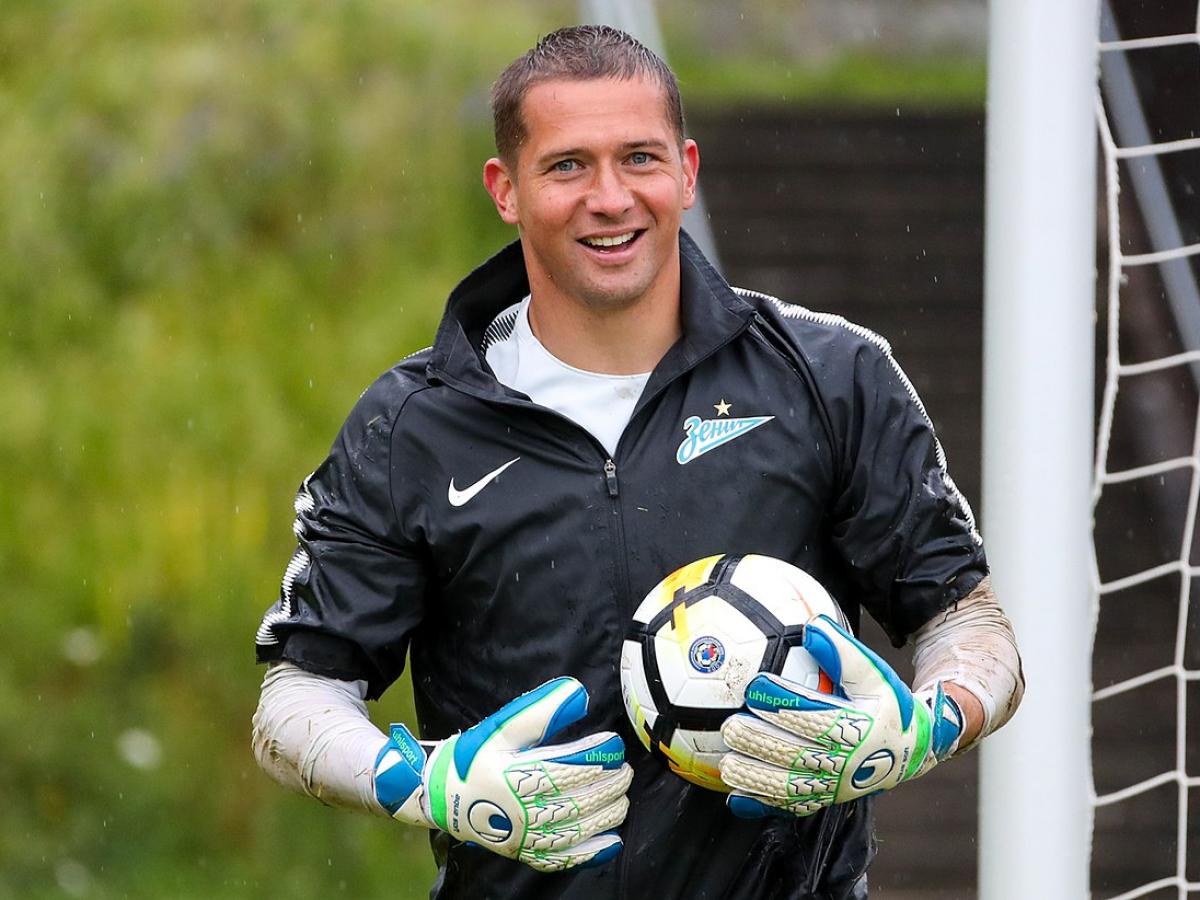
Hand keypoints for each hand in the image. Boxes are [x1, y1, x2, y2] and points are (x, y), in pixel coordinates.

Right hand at [373, 677, 631, 871]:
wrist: (440, 795)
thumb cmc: (473, 756)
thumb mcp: (501, 727)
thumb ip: (540, 710)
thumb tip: (578, 693)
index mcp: (515, 776)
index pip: (568, 768)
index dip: (596, 757)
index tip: (614, 745)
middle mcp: (522, 811)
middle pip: (577, 801)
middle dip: (608, 785)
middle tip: (625, 770)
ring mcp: (524, 837)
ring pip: (576, 831)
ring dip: (606, 815)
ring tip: (623, 798)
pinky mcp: (525, 853)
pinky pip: (562, 859)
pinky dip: (590, 852)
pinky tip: (611, 840)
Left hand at [719, 615, 962, 817]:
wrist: (913, 750)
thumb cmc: (888, 705)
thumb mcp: (877, 675)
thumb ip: (844, 652)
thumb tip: (812, 627)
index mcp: (857, 729)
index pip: (815, 716)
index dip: (783, 702)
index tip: (755, 686)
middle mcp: (844, 763)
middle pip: (795, 754)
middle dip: (759, 741)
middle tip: (730, 726)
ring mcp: (833, 786)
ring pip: (789, 788)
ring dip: (755, 777)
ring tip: (727, 764)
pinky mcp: (825, 800)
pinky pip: (792, 807)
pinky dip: (763, 805)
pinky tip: (737, 800)